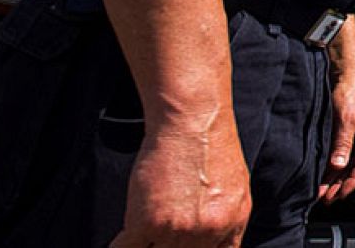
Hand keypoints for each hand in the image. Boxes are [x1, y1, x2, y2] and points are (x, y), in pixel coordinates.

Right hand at [111, 115, 249, 247]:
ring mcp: (179, 231)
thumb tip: (215, 240)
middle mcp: (208, 233)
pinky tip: (123, 238)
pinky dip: (121, 245)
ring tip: (141, 235)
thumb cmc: (209, 145)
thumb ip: (225, 219)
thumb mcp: (233, 187)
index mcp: (232, 225)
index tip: (179, 246)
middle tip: (157, 238)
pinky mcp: (148, 222)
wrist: (192, 119)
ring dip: (146, 245)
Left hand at [318, 67, 354, 202]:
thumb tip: (338, 166)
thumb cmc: (348, 90)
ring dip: (332, 178)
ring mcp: (351, 137)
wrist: (338, 71)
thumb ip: (343, 142)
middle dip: (340, 184)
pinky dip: (327, 167)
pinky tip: (319, 177)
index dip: (353, 181)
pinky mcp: (338, 134)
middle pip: (353, 168)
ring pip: (343, 164)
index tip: (340, 194)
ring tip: (320, 193)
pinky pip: (335, 155)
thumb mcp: (346, 118)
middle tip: (326, 198)